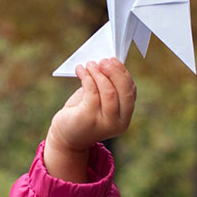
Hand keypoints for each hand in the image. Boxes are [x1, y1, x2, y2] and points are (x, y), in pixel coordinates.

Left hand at [44, 58, 135, 181]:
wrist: (66, 136)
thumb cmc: (83, 113)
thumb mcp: (99, 101)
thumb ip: (108, 87)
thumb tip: (108, 63)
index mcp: (124, 118)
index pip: (130, 91)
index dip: (123, 73)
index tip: (113, 59)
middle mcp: (118, 123)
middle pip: (124, 91)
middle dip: (115, 72)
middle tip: (103, 60)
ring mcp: (105, 123)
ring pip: (109, 91)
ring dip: (99, 73)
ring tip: (90, 64)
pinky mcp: (89, 119)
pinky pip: (92, 92)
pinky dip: (87, 77)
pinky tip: (80, 70)